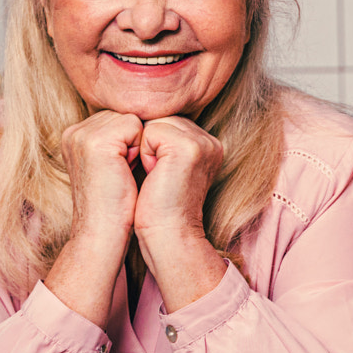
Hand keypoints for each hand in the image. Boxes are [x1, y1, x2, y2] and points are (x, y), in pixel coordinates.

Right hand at [59, 110, 144, 255]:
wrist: (103, 233)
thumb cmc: (116, 205)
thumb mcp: (113, 165)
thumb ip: (118, 140)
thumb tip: (144, 121)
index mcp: (75, 136)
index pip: (119, 117)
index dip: (131, 142)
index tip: (122, 169)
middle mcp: (74, 132)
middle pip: (125, 115)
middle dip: (134, 141)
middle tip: (123, 172)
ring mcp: (82, 135)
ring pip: (131, 119)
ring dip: (138, 145)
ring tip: (123, 171)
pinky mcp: (96, 142)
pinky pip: (135, 125)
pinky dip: (140, 147)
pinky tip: (127, 169)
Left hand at [131, 115, 225, 245]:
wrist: (168, 234)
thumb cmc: (159, 206)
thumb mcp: (167, 167)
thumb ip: (166, 142)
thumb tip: (142, 120)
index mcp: (208, 145)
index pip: (168, 121)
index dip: (153, 145)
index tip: (159, 173)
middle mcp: (210, 141)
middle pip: (162, 118)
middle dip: (149, 144)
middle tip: (157, 175)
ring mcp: (202, 143)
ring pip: (156, 122)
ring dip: (146, 148)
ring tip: (157, 174)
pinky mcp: (188, 147)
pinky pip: (150, 131)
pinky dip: (145, 152)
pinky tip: (155, 173)